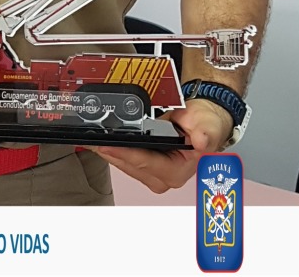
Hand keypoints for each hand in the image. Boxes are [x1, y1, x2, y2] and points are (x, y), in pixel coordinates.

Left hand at [88, 99, 231, 193]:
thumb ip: (204, 133)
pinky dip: (115, 152)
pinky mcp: (148, 168)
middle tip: (91, 141)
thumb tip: (201, 141)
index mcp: (179, 170)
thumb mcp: (208, 125)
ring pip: (127, 167)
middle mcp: (166, 176)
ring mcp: (156, 174)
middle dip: (111, 154)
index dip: (125, 154)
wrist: (203, 122)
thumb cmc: (205, 125)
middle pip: (131, 167)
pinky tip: (103, 143)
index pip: (146, 163)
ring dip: (109, 154)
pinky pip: (127, 162)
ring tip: (91, 141)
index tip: (107, 145)